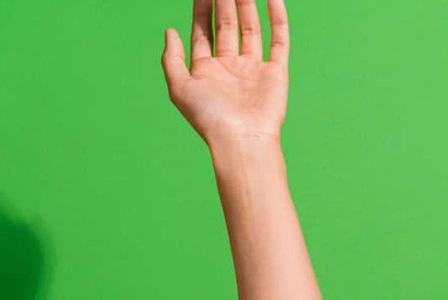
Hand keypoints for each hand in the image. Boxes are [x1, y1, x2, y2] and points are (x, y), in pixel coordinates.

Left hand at [161, 0, 289, 143]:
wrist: (241, 139)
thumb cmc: (208, 117)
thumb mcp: (179, 88)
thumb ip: (171, 59)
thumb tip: (169, 31)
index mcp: (206, 71)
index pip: (203, 33)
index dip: (201, 10)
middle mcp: (229, 68)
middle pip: (226, 26)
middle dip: (224, 3)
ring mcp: (253, 69)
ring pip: (250, 29)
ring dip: (247, 5)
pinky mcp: (275, 72)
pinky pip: (278, 39)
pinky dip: (277, 18)